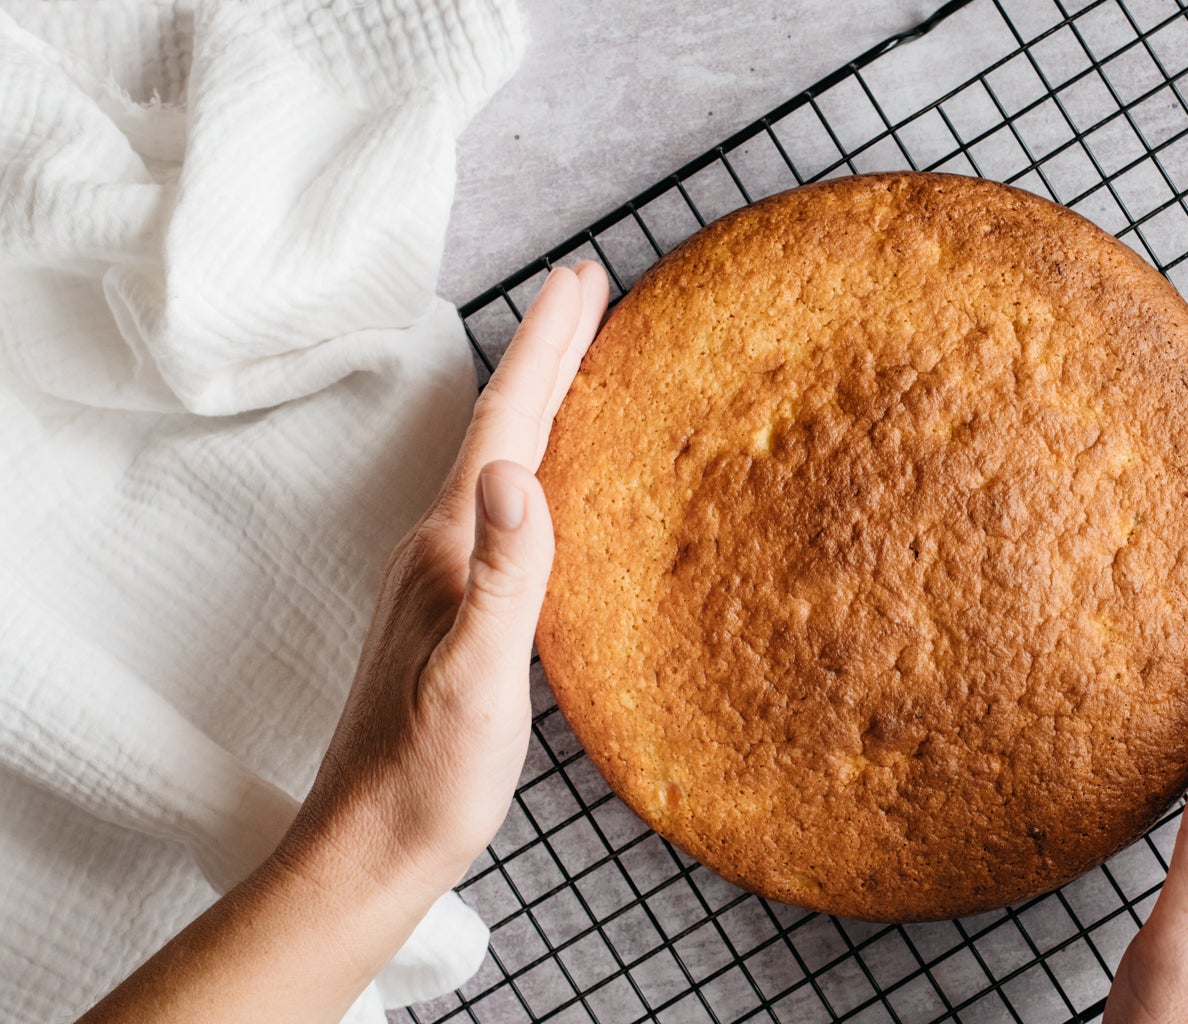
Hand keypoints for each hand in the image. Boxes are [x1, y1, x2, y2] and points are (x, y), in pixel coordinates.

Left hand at [279, 260, 607, 895]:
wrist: (370, 849)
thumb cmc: (426, 774)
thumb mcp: (475, 677)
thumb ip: (499, 576)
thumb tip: (515, 471)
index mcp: (446, 548)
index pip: (505, 424)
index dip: (546, 347)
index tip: (583, 278)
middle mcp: (439, 549)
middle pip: (502, 428)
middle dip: (548, 354)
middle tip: (590, 290)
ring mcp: (445, 581)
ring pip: (504, 465)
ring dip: (544, 403)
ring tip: (585, 363)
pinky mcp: (458, 616)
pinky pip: (508, 514)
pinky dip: (544, 468)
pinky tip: (560, 487)